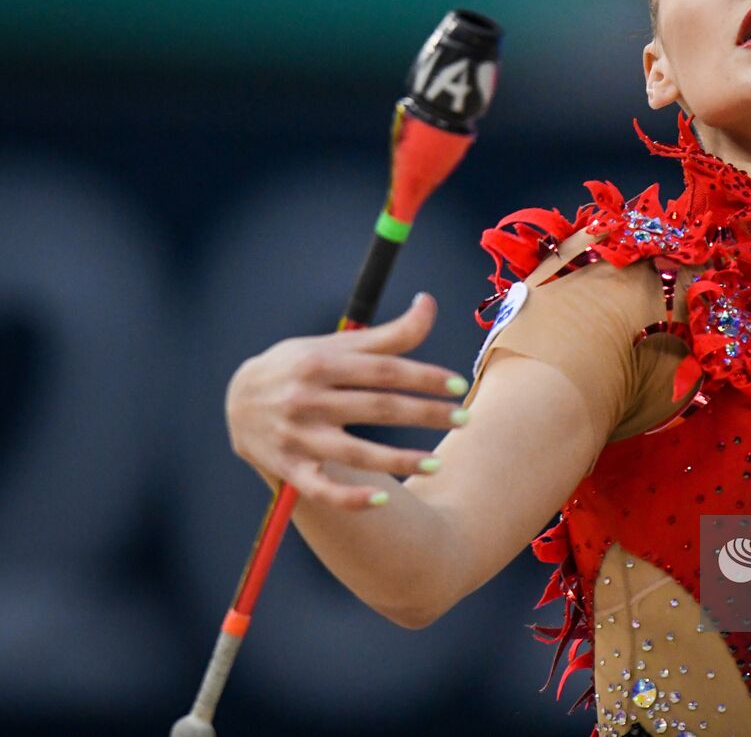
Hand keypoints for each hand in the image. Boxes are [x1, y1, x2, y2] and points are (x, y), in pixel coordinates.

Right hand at [225, 292, 469, 509]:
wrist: (236, 399)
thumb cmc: (300, 367)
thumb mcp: (334, 346)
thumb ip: (387, 334)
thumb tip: (428, 302)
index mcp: (321, 364)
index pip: (383, 370)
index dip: (423, 377)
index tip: (458, 384)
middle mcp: (307, 399)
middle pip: (377, 408)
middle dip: (424, 414)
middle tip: (464, 418)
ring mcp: (297, 437)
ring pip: (355, 453)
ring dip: (399, 460)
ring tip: (437, 462)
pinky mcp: (288, 468)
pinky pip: (322, 489)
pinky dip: (351, 498)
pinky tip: (384, 497)